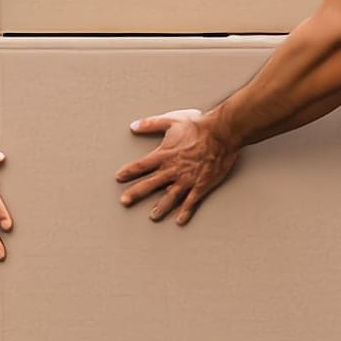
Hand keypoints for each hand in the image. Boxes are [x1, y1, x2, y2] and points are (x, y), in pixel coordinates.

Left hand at [116, 109, 239, 224]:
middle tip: (124, 202)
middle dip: (135, 193)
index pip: (141, 165)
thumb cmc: (198, 125)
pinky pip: (191, 201)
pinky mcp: (201, 185)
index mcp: (164, 154)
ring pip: (169, 197)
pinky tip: (180, 220)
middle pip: (150, 184)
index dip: (128, 172)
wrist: (221, 132)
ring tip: (153, 216)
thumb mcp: (171, 120)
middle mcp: (173, 169)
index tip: (119, 178)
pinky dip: (185, 212)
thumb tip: (134, 126)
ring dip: (160, 208)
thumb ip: (151, 124)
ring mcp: (187, 179)